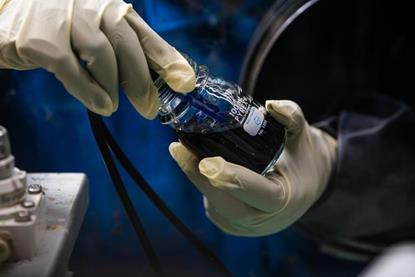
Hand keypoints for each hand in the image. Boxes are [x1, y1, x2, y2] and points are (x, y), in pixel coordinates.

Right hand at [0, 0, 194, 115]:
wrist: (6, 22)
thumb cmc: (57, 33)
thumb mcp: (94, 38)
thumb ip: (121, 55)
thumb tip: (153, 84)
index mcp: (107, 6)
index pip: (143, 32)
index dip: (167, 57)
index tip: (185, 82)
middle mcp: (88, 4)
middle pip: (124, 40)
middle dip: (141, 78)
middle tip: (149, 107)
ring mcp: (61, 16)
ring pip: (101, 53)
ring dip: (112, 86)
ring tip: (112, 105)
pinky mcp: (38, 38)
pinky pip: (70, 68)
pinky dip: (88, 91)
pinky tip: (99, 105)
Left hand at [169, 100, 336, 235]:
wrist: (304, 187)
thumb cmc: (301, 158)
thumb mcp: (301, 133)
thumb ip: (291, 115)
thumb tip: (272, 104)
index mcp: (285, 199)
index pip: (258, 193)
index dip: (232, 179)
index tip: (206, 162)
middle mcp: (264, 219)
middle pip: (226, 203)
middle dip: (198, 177)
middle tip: (178, 149)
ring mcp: (246, 227)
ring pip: (215, 205)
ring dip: (196, 179)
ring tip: (183, 151)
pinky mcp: (233, 226)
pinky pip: (213, 205)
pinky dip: (203, 185)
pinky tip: (196, 164)